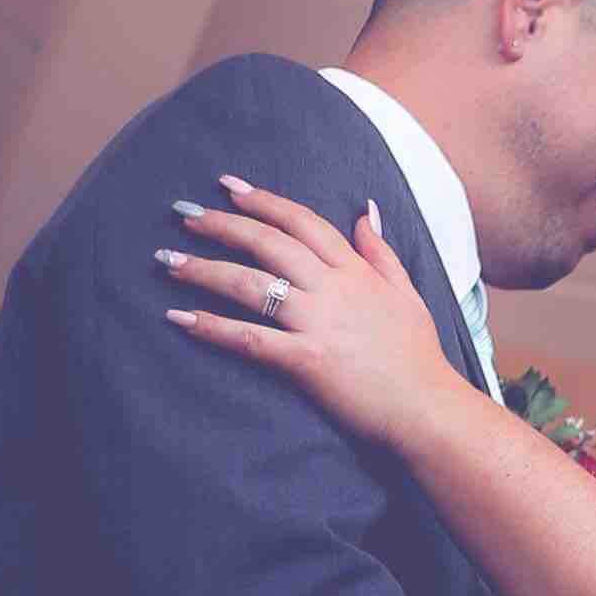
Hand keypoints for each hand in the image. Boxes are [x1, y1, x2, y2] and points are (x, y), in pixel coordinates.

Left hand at [157, 175, 475, 448]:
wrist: (428, 407)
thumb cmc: (418, 357)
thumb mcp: (408, 294)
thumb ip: (381, 253)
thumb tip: (366, 212)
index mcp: (356, 272)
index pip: (304, 223)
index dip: (264, 201)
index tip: (230, 187)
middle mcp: (334, 290)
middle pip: (269, 244)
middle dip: (222, 225)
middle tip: (183, 216)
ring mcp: (319, 324)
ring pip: (252, 285)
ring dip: (204, 270)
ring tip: (168, 262)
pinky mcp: (307, 361)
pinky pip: (250, 338)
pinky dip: (212, 327)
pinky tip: (180, 318)